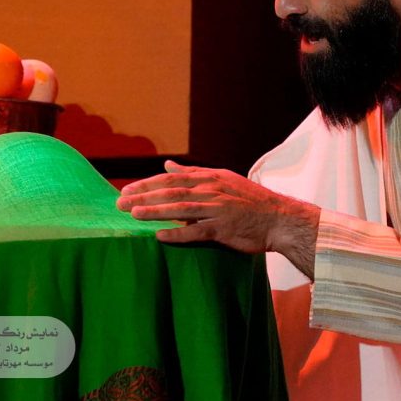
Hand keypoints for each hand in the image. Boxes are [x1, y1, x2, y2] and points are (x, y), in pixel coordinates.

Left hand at [116, 161, 318, 276]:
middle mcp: (213, 190)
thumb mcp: (222, 180)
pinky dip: (178, 233)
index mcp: (210, 178)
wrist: (280, 219)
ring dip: (155, 211)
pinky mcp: (224, 229)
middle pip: (172, 190)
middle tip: (120, 203)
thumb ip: (193, 174)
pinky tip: (160, 236)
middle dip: (144, 196)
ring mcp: (218, 209)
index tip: (126, 191)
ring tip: (134, 215)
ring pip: (181, 208)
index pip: (172, 178)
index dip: (147, 183)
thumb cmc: (250, 202)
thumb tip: (168, 164)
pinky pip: (198, 231)